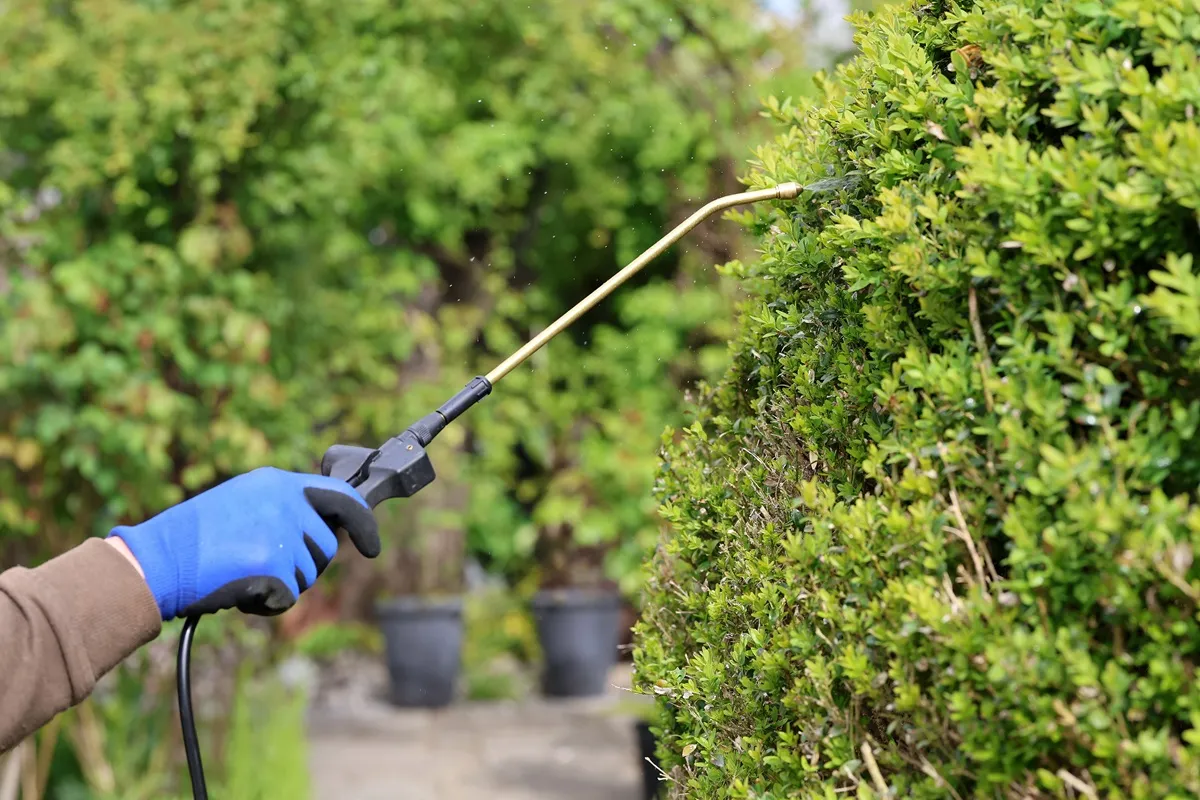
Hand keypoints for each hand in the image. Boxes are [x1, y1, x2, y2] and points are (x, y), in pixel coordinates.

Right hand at [108, 467, 379, 619]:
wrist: (155, 563)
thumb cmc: (191, 539)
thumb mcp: (240, 503)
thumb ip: (281, 508)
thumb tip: (323, 529)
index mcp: (276, 483)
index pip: (341, 496)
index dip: (363, 523)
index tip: (372, 546)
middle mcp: (284, 502)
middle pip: (325, 546)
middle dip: (303, 565)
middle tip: (261, 565)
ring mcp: (280, 533)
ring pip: (307, 575)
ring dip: (281, 584)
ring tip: (241, 572)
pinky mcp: (273, 565)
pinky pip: (287, 598)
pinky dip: (266, 604)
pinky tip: (238, 591)